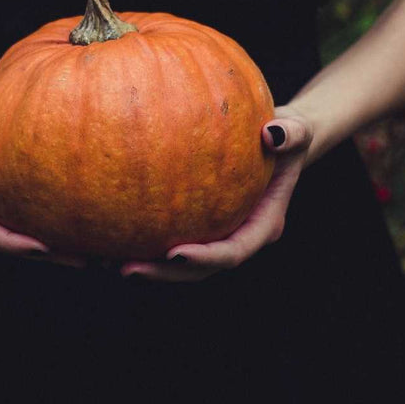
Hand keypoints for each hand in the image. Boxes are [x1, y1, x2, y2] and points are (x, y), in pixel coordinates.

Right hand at [0, 55, 84, 267]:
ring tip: (95, 248)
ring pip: (19, 230)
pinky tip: (87, 215)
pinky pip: (30, 207)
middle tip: (85, 259)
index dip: (10, 244)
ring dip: (54, 244)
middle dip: (42, 254)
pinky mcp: (5, 183)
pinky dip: (54, 216)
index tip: (44, 247)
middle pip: (4, 240)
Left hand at [119, 106, 313, 281]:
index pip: (233, 251)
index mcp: (262, 224)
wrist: (276, 140)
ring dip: (148, 265)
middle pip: (200, 269)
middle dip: (165, 273)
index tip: (174, 254)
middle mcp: (237, 235)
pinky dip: (143, 239)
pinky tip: (111, 233)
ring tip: (106, 261)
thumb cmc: (287, 135)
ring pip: (180, 262)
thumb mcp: (298, 129)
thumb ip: (292, 133)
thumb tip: (273, 134)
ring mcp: (217, 232)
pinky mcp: (198, 222)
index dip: (205, 259)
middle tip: (127, 269)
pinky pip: (169, 235)